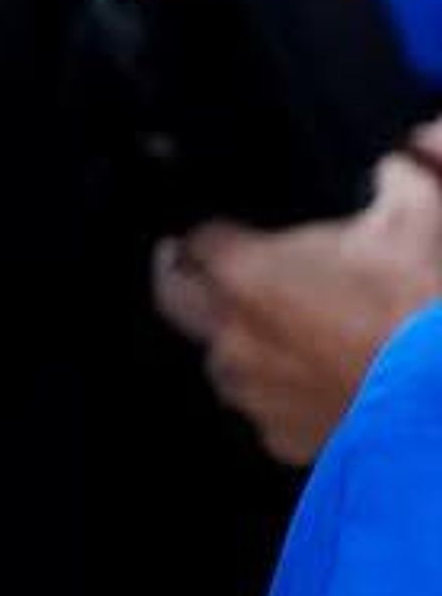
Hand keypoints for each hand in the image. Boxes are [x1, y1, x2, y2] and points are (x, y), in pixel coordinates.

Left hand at [154, 130, 441, 464]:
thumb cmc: (422, 300)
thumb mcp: (418, 217)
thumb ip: (395, 178)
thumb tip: (396, 158)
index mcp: (245, 273)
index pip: (198, 240)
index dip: (212, 233)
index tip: (223, 231)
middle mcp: (230, 334)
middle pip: (178, 299)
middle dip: (185, 279)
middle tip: (193, 266)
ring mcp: (251, 391)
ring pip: (221, 362)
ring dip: (239, 345)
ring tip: (275, 332)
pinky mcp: (281, 436)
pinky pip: (265, 413)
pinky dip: (283, 398)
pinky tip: (313, 384)